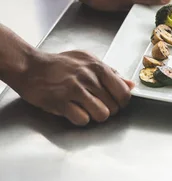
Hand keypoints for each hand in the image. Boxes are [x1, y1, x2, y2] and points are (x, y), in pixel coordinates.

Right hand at [13, 49, 133, 125]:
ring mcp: (75, 90)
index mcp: (98, 67)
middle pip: (114, 106)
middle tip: (96, 105)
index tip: (115, 102)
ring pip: (102, 114)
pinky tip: (73, 111)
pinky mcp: (61, 102)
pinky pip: (82, 119)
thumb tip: (130, 84)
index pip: (123, 91)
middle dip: (108, 109)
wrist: (31, 67)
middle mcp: (88, 77)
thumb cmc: (59, 64)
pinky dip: (80, 119)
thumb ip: (110, 73)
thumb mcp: (87, 61)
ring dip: (95, 116)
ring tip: (86, 109)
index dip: (121, 101)